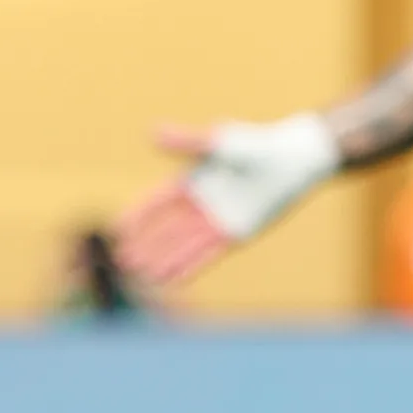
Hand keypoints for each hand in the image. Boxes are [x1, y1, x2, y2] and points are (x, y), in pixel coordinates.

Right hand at [110, 115, 342, 287]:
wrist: (294, 161)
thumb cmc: (257, 146)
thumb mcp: (219, 144)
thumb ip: (187, 143)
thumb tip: (153, 132)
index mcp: (193, 181)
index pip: (157, 203)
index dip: (138, 216)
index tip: (118, 231)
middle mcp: (202, 204)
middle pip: (167, 229)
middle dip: (146, 245)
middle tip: (123, 262)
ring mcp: (218, 220)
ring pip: (184, 245)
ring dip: (164, 260)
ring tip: (142, 277)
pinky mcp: (237, 233)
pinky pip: (208, 253)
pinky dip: (190, 266)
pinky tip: (173, 279)